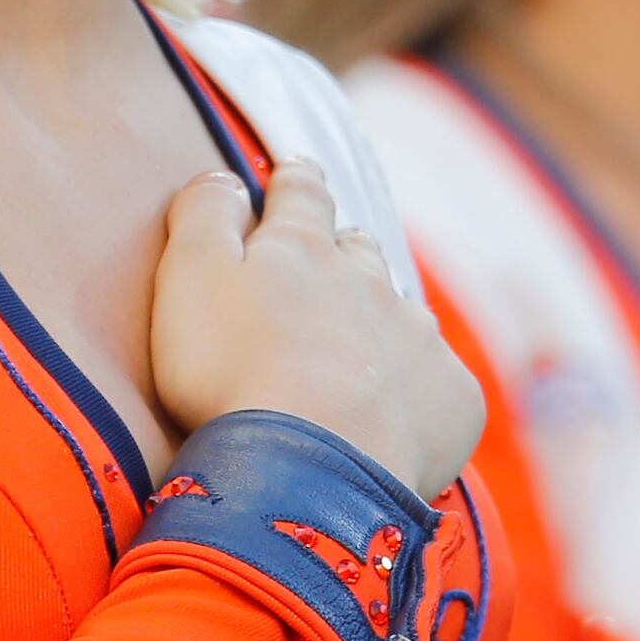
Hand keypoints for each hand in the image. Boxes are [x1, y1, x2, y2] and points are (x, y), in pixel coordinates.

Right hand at [146, 160, 484, 498]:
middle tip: (330, 260)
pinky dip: (417, 389)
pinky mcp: (450, 397)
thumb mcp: (189, 276)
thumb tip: (224, 176)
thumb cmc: (231, 373)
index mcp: (301, 249)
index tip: (295, 171)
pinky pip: (439, 382)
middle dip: (343, 250)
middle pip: (358, 250)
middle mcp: (368, 281)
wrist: (311, 468)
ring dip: (381, 323)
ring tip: (358, 352)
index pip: (300, 195)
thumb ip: (203, 214)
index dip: (294, 182)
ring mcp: (416, 338)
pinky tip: (396, 415)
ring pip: (402, 314)